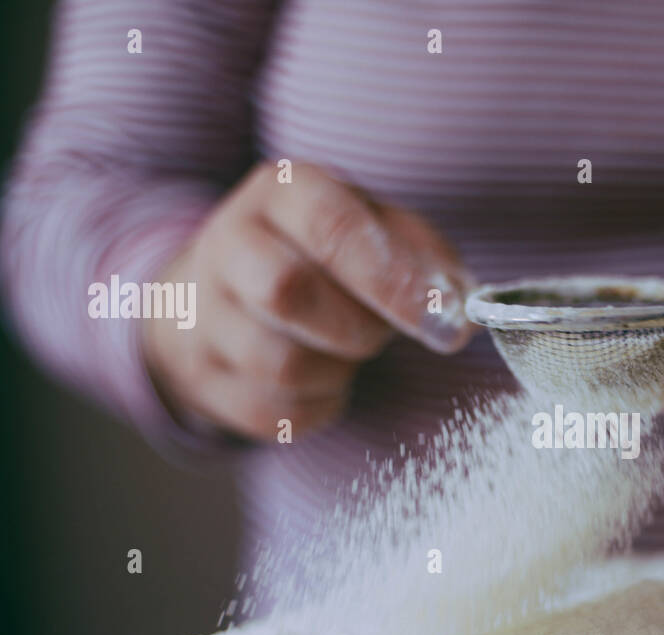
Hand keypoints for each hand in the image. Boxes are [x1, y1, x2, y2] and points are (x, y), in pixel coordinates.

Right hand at [141, 162, 474, 440]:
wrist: (232, 292)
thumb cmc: (328, 258)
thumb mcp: (381, 230)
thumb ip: (428, 259)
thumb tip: (461, 308)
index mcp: (282, 192)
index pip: (331, 227)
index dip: (393, 279)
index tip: (445, 319)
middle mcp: (228, 243)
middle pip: (287, 291)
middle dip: (357, 327)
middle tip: (380, 333)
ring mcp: (202, 313)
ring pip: (282, 365)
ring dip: (338, 371)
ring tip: (344, 348)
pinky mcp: (202, 377)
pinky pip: (276, 414)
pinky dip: (318, 406)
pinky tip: (321, 375)